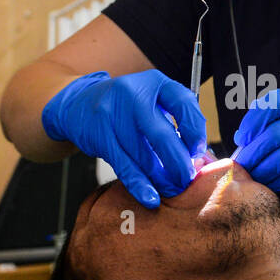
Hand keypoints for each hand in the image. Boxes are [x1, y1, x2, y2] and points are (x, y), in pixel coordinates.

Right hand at [41, 70, 206, 208]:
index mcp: (154, 82)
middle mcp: (133, 94)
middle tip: (187, 179)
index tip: (199, 152)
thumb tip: (200, 158)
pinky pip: (123, 164)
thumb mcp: (152, 101)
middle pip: (161, 134)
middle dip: (178, 162)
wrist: (79, 103)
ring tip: (172, 190)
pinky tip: (151, 197)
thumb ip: (175, 121)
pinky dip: (139, 184)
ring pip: (142, 154)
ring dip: (160, 177)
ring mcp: (112, 113)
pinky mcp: (99, 135)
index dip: (195, 130)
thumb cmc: (127, 107)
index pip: (183, 103)